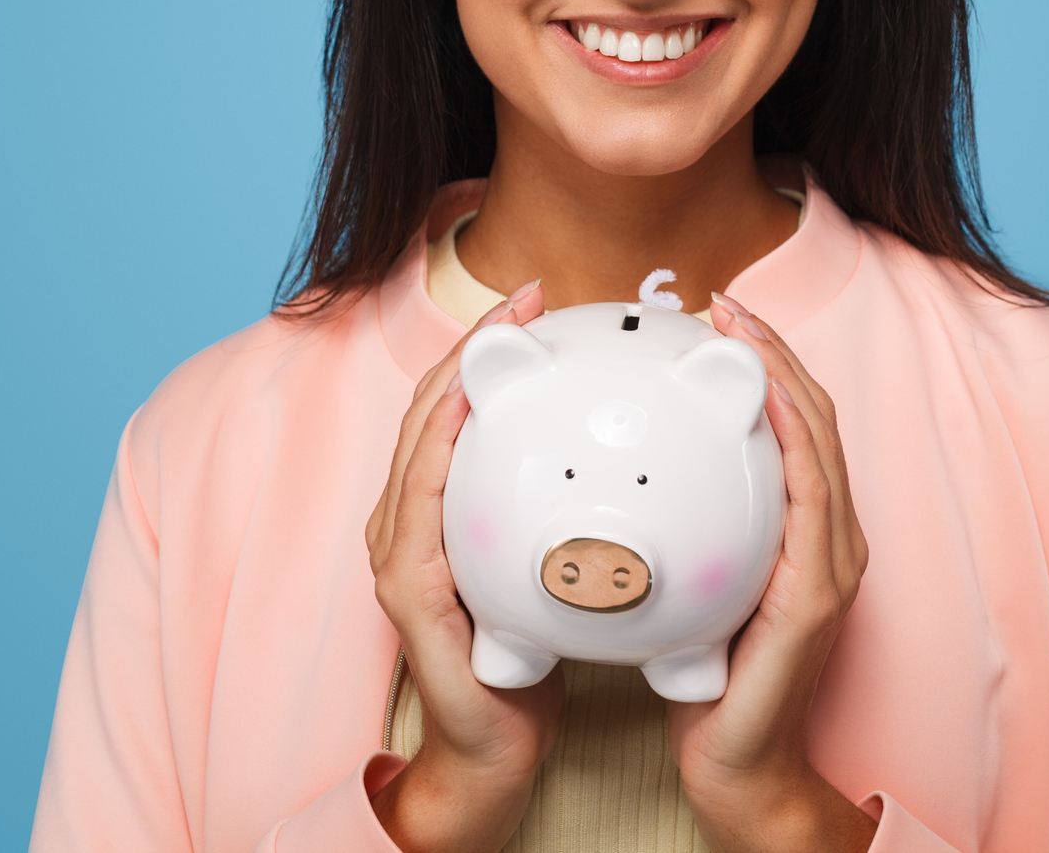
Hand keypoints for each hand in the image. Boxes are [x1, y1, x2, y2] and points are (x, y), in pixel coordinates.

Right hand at [367, 280, 563, 852]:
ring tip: (499, 337)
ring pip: (418, 442)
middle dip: (474, 344)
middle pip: (433, 407)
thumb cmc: (534, 658)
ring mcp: (400, 553)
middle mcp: (409, 520)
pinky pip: (422, 506)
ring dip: (455, 380)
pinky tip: (475, 419)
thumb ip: (580, 506)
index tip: (540, 300)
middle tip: (526, 299)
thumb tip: (648, 448)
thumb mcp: (564, 565)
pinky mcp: (408, 591)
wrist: (500, 749)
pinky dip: (442, 453)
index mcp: (443, 508)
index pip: (462, 408)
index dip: (492, 347)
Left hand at [666, 292, 875, 852]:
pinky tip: (759, 405)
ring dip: (783, 377)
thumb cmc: (706, 681)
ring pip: (819, 443)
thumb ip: (676, 526)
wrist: (733, 765)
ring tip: (738, 334)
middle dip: (774, 352)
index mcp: (798, 530)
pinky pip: (810, 500)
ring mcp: (831, 563)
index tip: (716, 318)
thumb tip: (615, 470)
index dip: (764, 364)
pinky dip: (792, 443)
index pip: (791, 426)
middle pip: (813, 418)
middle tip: (723, 306)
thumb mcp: (685, 585)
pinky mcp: (817, 593)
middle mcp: (829, 537)